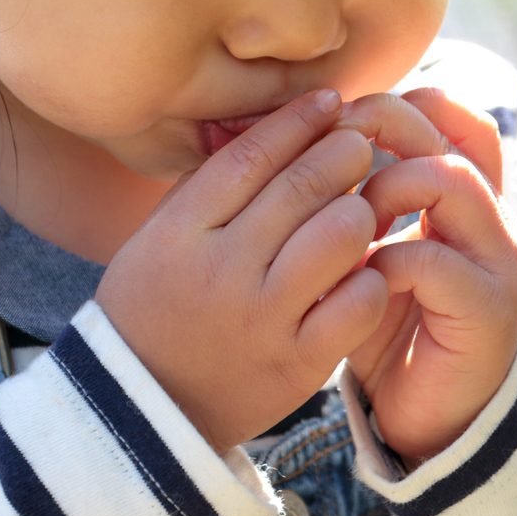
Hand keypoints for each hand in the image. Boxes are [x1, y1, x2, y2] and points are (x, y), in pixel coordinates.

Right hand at [95, 90, 390, 451]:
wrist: (145, 414)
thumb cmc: (157, 309)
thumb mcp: (160, 239)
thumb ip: (210, 185)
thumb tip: (279, 123)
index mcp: (180, 232)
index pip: (252, 154)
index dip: (299, 120)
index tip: (330, 101)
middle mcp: (222, 270)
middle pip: (303, 186)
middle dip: (343, 152)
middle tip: (360, 142)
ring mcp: (264, 318)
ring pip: (341, 234)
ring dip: (362, 207)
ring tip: (363, 203)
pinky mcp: (300, 362)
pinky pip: (359, 300)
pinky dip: (371, 275)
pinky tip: (366, 267)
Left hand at [345, 89, 516, 464]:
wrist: (431, 415)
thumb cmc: (390, 324)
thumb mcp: (369, 248)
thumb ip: (353, 199)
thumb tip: (288, 139)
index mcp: (471, 198)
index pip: (454, 117)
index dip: (399, 105)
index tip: (341, 122)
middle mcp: (494, 219)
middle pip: (449, 138)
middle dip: (383, 132)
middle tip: (332, 154)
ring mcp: (498, 262)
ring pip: (450, 182)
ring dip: (386, 188)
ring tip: (350, 219)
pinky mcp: (488, 310)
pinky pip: (433, 260)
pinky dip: (386, 260)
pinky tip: (358, 278)